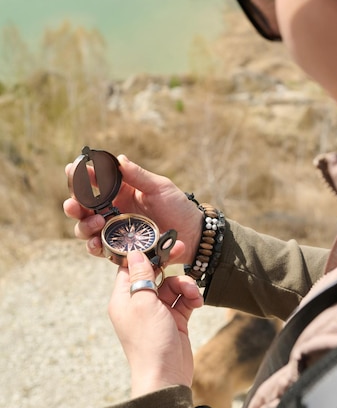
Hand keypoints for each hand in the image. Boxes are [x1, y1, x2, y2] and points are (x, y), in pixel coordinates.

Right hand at [63, 155, 202, 264]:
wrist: (193, 235)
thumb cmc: (178, 207)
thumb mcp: (160, 187)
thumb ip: (138, 176)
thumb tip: (118, 159)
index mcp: (120, 191)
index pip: (94, 182)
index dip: (80, 176)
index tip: (72, 169)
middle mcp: (113, 210)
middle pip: (83, 207)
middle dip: (73, 205)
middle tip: (72, 204)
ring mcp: (114, 230)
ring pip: (85, 228)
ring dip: (83, 225)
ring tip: (94, 223)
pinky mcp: (119, 248)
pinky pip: (99, 249)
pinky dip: (93, 246)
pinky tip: (96, 244)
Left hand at [110, 250, 203, 396]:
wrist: (166, 378)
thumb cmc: (150, 342)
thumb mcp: (144, 303)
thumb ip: (141, 276)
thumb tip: (136, 252)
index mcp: (123, 298)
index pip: (130, 266)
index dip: (145, 251)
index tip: (159, 238)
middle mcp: (138, 303)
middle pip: (153, 272)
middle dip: (168, 262)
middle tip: (182, 248)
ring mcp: (157, 311)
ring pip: (172, 284)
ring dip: (185, 285)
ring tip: (193, 295)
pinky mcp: (174, 320)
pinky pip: (183, 299)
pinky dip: (191, 297)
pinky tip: (197, 303)